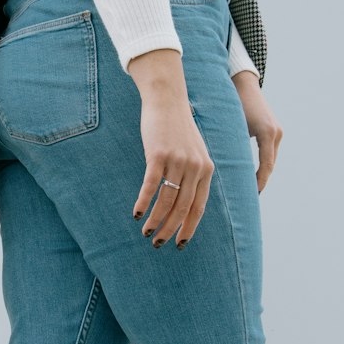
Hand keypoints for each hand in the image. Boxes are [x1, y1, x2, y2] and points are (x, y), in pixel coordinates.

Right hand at [134, 90, 214, 248]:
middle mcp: (195, 167)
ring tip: (145, 232)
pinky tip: (136, 214)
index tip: (179, 244)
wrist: (167, 100)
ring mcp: (177, 161)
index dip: (189, 228)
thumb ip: (195, 174)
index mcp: (206, 170)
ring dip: (155, 220)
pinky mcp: (159, 154)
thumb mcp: (194, 152)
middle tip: (158, 244)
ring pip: (166, 200)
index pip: (199, 207)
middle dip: (170, 229)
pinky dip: (143, 202)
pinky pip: (151, 185)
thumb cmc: (178, 129)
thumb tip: (186, 202)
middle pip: (182, 208)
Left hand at [232, 71, 282, 192]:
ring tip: (251, 190)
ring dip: (262, 174)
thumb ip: (229, 144)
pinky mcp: (274, 130)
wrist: (243, 83)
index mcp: (266, 133)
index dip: (260, 181)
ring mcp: (277, 132)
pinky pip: (269, 152)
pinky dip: (262, 164)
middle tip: (250, 198)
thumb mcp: (230, 124)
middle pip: (269, 164)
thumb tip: (219, 166)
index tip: (253, 195)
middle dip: (261, 181)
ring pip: (270, 159)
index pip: (266, 165)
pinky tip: (253, 175)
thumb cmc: (232, 103)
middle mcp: (275, 133)